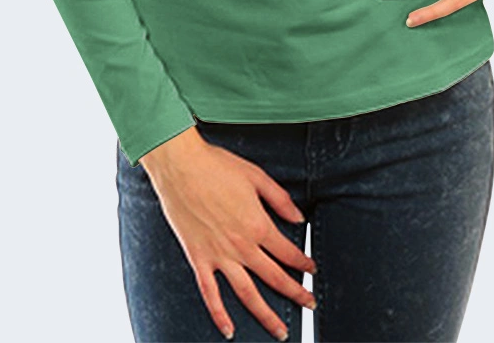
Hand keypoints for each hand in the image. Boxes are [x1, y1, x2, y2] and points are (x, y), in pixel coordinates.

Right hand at [140, 127, 315, 339]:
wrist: (181, 166)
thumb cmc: (217, 166)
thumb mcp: (257, 176)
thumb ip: (280, 200)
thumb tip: (299, 219)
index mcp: (258, 225)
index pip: (288, 253)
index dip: (304, 263)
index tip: (312, 270)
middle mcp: (241, 246)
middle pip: (274, 278)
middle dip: (296, 293)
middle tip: (310, 304)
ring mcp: (219, 256)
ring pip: (247, 294)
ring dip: (266, 315)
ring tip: (280, 332)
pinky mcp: (198, 258)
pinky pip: (210, 293)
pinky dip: (219, 315)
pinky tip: (229, 330)